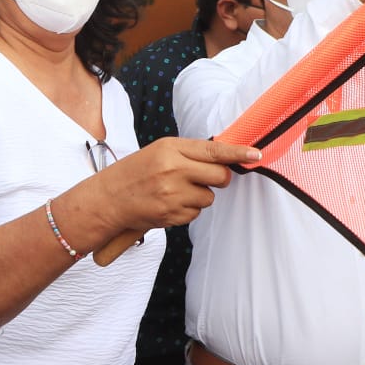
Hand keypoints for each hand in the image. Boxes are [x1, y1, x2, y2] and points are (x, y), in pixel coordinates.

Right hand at [89, 137, 259, 234]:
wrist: (108, 199)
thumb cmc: (137, 171)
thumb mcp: (161, 151)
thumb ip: (191, 153)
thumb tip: (225, 158)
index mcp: (171, 149)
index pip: (214, 150)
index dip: (238, 153)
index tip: (256, 154)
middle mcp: (173, 170)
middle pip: (220, 176)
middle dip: (219, 179)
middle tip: (205, 178)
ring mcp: (173, 194)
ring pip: (209, 197)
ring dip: (199, 196)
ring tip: (175, 191)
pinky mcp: (172, 215)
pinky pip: (196, 213)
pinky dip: (187, 210)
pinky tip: (169, 204)